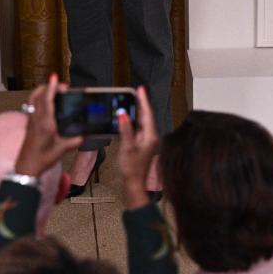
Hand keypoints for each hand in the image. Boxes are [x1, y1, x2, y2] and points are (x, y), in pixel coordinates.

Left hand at [12, 73, 81, 177]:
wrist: (26, 168)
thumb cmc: (42, 159)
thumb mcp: (62, 150)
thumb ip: (75, 140)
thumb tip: (86, 134)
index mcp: (45, 123)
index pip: (47, 100)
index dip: (51, 87)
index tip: (54, 77)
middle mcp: (36, 119)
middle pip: (39, 96)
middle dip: (50, 86)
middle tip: (61, 85)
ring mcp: (31, 120)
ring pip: (34, 99)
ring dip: (42, 91)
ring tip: (52, 88)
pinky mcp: (29, 124)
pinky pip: (32, 105)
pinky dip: (38, 98)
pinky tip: (45, 101)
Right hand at [117, 85, 158, 208]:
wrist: (133, 184)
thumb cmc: (131, 169)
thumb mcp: (127, 147)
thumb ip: (125, 129)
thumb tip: (122, 113)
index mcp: (150, 136)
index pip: (147, 113)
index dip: (143, 100)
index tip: (140, 89)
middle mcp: (150, 137)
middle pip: (145, 116)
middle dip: (140, 103)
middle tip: (134, 91)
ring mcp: (146, 141)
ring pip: (142, 121)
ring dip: (136, 111)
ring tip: (131, 100)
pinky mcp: (142, 145)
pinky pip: (138, 128)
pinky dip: (133, 120)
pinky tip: (127, 117)